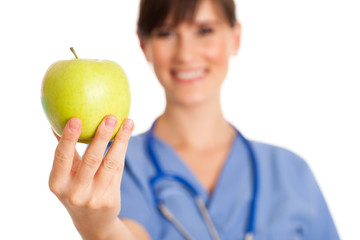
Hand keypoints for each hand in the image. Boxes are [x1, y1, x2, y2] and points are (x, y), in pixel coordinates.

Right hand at [49, 116, 133, 238]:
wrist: (91, 221)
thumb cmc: (75, 188)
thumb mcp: (64, 175)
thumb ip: (64, 152)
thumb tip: (57, 121)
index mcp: (57, 183)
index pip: (62, 158)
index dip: (68, 139)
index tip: (75, 119)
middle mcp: (75, 192)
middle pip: (91, 159)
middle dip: (102, 136)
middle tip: (110, 117)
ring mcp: (94, 197)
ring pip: (111, 163)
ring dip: (121, 140)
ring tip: (128, 122)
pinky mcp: (110, 199)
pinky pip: (118, 169)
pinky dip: (122, 150)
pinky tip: (127, 134)